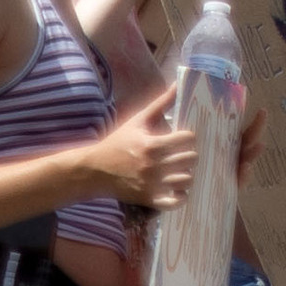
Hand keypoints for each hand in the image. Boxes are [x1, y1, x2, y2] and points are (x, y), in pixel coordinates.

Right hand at [81, 93, 203, 209]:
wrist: (94, 169)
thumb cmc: (118, 142)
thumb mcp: (137, 121)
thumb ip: (160, 104)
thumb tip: (177, 84)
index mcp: (151, 144)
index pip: (188, 139)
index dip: (186, 137)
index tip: (179, 138)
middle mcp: (153, 165)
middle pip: (191, 159)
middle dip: (187, 154)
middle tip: (178, 153)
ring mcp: (152, 184)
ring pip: (188, 179)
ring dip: (185, 173)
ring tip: (177, 169)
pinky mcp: (150, 199)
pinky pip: (177, 201)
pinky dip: (181, 195)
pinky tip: (175, 187)